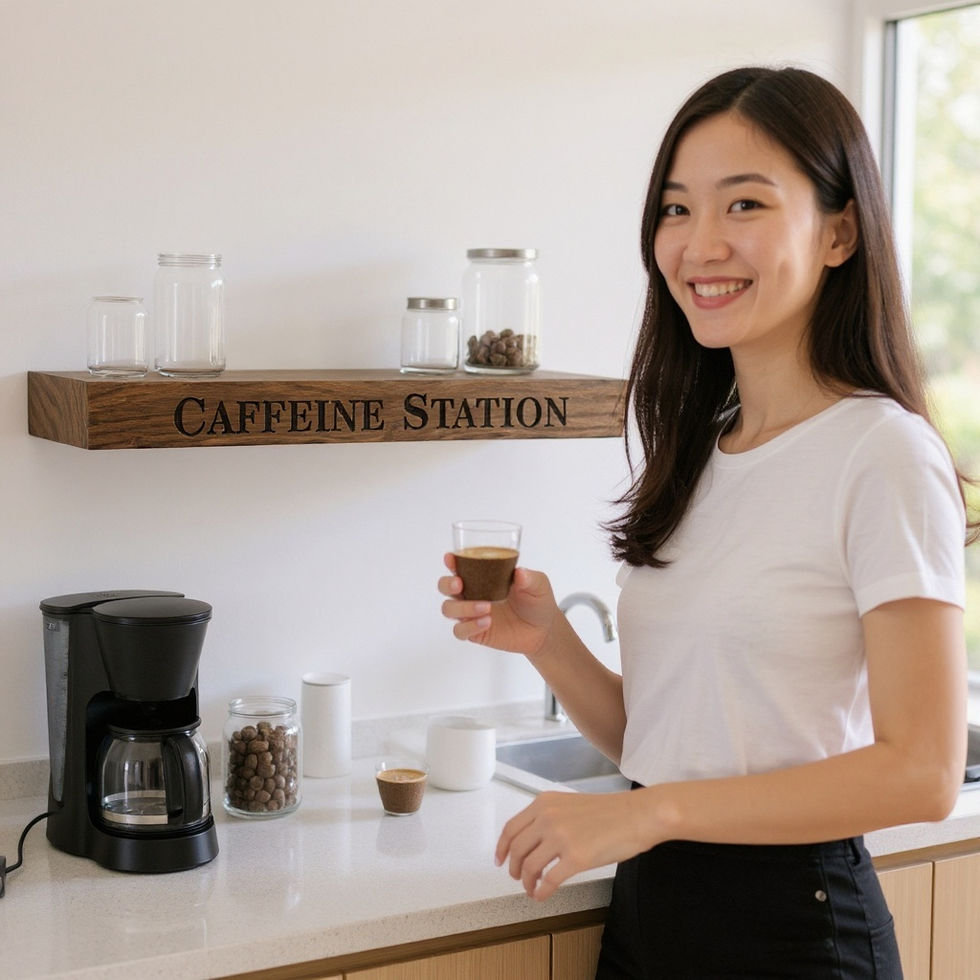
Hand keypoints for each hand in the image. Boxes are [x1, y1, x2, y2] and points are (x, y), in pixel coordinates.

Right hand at [438, 555, 558, 659]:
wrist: (543, 630)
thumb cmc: (537, 601)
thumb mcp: (538, 584)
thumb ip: (530, 578)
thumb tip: (520, 572)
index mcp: (483, 577)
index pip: (460, 566)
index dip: (451, 561)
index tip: (450, 558)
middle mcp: (472, 593)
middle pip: (445, 586)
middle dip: (447, 584)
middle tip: (459, 584)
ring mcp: (471, 613)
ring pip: (449, 609)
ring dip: (463, 607)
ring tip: (486, 607)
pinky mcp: (475, 632)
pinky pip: (460, 630)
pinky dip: (469, 626)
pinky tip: (487, 622)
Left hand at [495, 790, 649, 900]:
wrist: (638, 815)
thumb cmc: (611, 811)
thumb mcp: (570, 804)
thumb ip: (549, 817)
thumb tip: (533, 842)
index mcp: (545, 802)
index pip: (511, 828)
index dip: (501, 848)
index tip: (499, 859)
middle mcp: (548, 818)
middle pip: (517, 850)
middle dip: (514, 868)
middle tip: (517, 877)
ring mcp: (561, 837)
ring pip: (530, 867)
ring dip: (527, 882)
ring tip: (532, 888)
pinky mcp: (576, 857)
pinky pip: (549, 881)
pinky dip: (541, 892)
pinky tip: (543, 895)